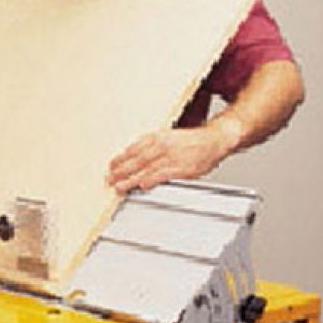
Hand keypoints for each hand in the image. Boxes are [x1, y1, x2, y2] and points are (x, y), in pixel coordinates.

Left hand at [106, 122, 240, 194]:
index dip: (121, 158)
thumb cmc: (190, 141)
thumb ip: (151, 146)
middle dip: (121, 170)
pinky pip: (163, 175)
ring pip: (146, 169)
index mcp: (157, 137)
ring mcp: (171, 157)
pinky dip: (151, 180)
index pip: (133, 149)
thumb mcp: (168, 137)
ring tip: (120, 186)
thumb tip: (134, 155)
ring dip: (131, 179)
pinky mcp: (181, 168)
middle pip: (136, 160)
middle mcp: (162, 146)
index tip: (111, 166)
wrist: (213, 140)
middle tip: (110, 178)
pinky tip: (143, 185)